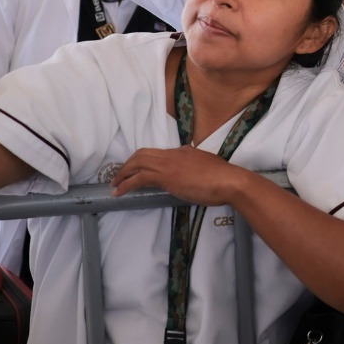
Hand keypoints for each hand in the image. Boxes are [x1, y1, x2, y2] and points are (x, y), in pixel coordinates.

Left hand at [109, 145, 250, 205]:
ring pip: (137, 163)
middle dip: (127, 164)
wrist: (229, 181)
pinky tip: (119, 192)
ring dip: (123, 173)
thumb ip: (195, 166)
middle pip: (142, 154)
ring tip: (115, 184)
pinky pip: (139, 178)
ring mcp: (169, 164)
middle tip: (119, 176)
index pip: (157, 153)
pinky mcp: (165, 177)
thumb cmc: (223, 178)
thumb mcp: (206, 166)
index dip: (143, 161)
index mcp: (183, 151)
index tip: (137, 171)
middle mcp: (173, 154)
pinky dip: (126, 184)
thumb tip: (188, 174)